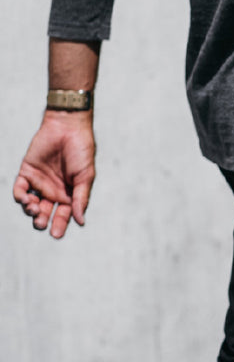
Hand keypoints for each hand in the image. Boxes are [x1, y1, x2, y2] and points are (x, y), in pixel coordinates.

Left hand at [13, 111, 95, 238]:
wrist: (67, 127)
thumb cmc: (81, 150)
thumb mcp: (85, 176)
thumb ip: (81, 198)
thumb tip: (80, 221)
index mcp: (69, 192)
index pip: (63, 214)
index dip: (59, 225)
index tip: (56, 234)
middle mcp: (53, 190)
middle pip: (45, 212)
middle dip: (42, 221)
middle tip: (41, 223)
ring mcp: (39, 182)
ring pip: (31, 204)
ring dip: (31, 211)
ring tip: (35, 209)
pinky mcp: (26, 173)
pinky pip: (20, 190)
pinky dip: (20, 197)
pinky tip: (27, 199)